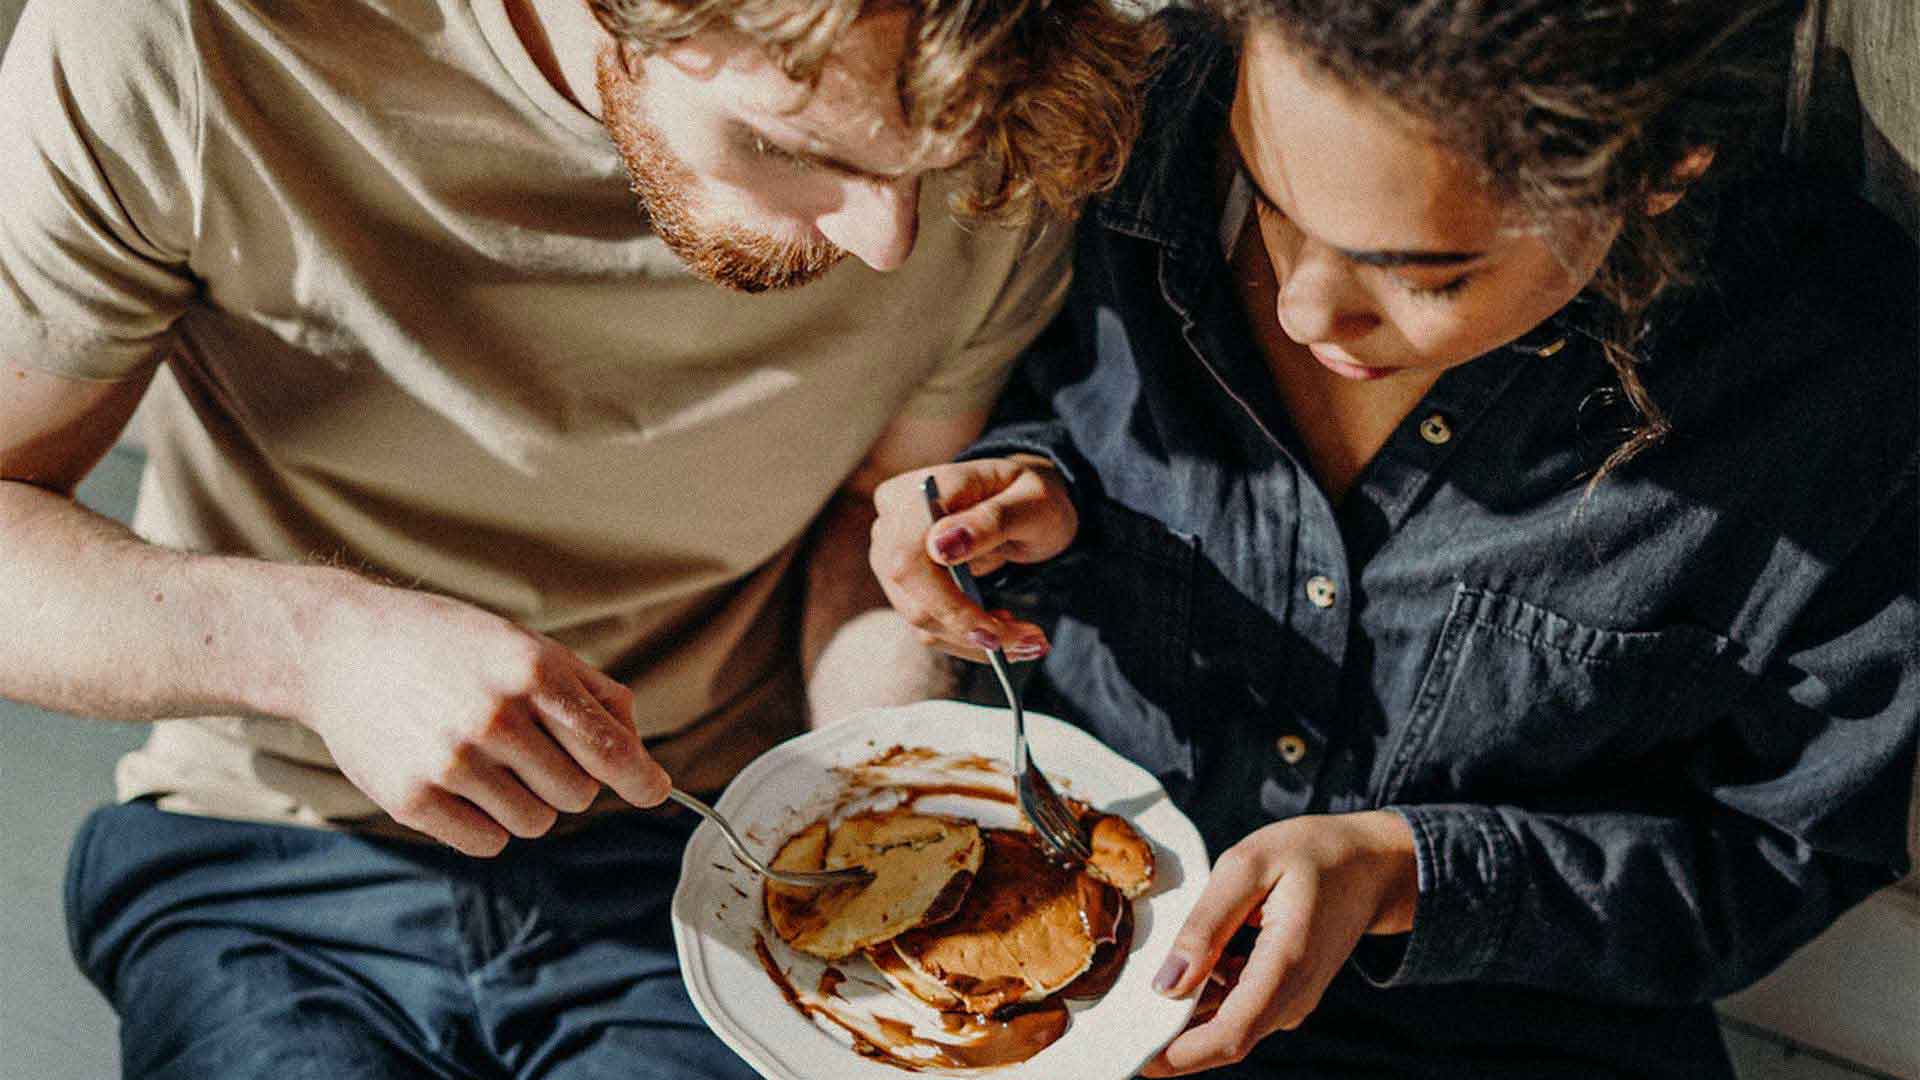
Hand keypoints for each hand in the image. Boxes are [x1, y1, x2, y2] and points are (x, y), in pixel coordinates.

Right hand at [298, 583, 670, 855]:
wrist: (342, 646)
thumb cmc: (449, 645)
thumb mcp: (527, 645)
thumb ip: (591, 693)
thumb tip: (638, 752)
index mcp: (532, 672)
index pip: (609, 748)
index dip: (640, 778)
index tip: (654, 791)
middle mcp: (495, 717)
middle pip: (578, 794)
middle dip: (567, 779)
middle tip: (531, 750)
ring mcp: (450, 762)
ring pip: (536, 823)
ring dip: (526, 802)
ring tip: (490, 761)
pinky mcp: (412, 799)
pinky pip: (487, 842)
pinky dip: (486, 824)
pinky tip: (462, 784)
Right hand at [868, 456, 1077, 661]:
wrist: (1024, 502)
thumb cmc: (1030, 496)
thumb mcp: (1030, 503)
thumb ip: (989, 521)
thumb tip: (939, 547)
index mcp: (918, 493)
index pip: (909, 556)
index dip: (942, 598)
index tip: (993, 627)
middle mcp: (893, 524)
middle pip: (912, 597)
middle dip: (970, 629)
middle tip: (1031, 641)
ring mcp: (894, 557)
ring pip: (921, 620)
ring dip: (975, 640)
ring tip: (1028, 638)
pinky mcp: (907, 586)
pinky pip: (930, 625)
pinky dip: (969, 638)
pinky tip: (1005, 629)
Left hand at [1141, 811, 1417, 1076]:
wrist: (1371, 865)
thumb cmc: (1311, 854)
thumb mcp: (1247, 866)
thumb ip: (1206, 925)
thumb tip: (1167, 984)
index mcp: (1287, 964)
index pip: (1230, 1035)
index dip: (1179, 1055)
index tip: (1135, 1056)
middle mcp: (1293, 996)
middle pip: (1224, 1039)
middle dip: (1172, 1036)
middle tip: (1125, 1012)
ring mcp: (1293, 1000)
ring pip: (1228, 1025)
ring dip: (1188, 1010)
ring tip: (1159, 968)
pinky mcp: (1286, 995)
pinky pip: (1239, 1008)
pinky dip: (1208, 994)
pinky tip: (1197, 957)